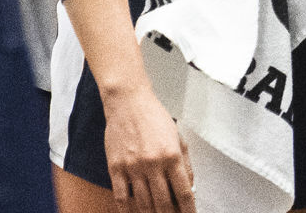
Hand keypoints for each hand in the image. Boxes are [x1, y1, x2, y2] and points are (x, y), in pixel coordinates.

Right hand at [101, 84, 195, 211]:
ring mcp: (133, 167)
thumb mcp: (178, 138)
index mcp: (172, 155)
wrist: (129, 104)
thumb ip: (185, 164)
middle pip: (163, 202)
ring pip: (143, 203)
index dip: (188, 209)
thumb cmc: (155, 118)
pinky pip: (121, 197)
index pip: (184, 191)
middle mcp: (153, 164)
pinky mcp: (115, 168)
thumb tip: (190, 187)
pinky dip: (127, 211)